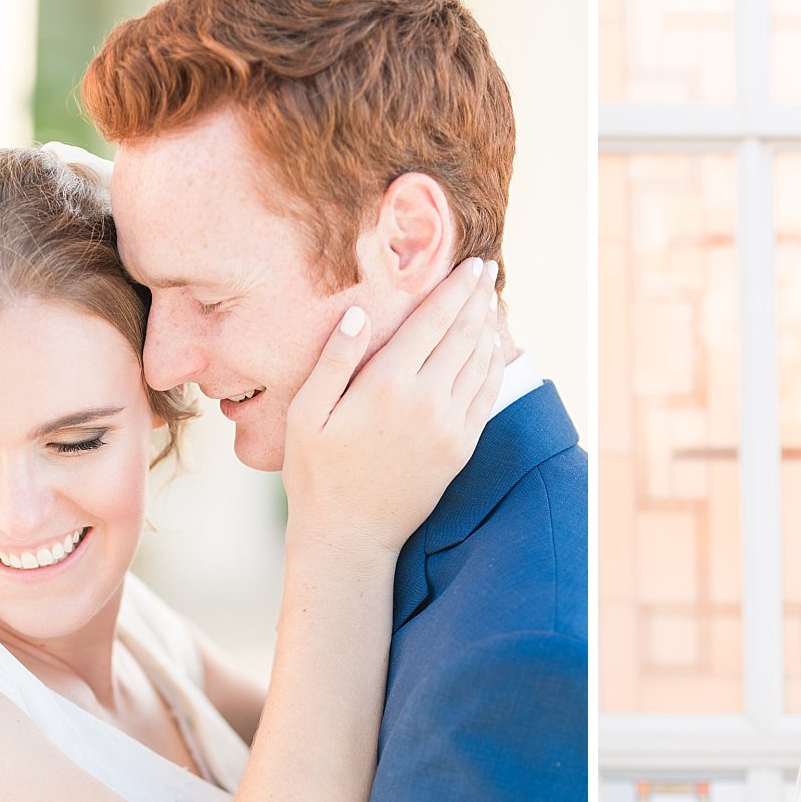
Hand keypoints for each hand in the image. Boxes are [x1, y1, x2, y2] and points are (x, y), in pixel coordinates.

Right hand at [282, 256, 506, 559]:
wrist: (350, 537)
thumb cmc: (316, 473)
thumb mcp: (307, 414)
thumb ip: (334, 360)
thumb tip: (361, 312)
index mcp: (386, 385)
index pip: (433, 321)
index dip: (455, 288)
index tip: (471, 264)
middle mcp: (426, 402)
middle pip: (463, 335)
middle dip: (477, 299)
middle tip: (486, 271)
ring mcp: (449, 428)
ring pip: (480, 363)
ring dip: (488, 327)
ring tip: (489, 302)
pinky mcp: (461, 449)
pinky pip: (486, 396)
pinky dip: (493, 366)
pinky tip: (491, 348)